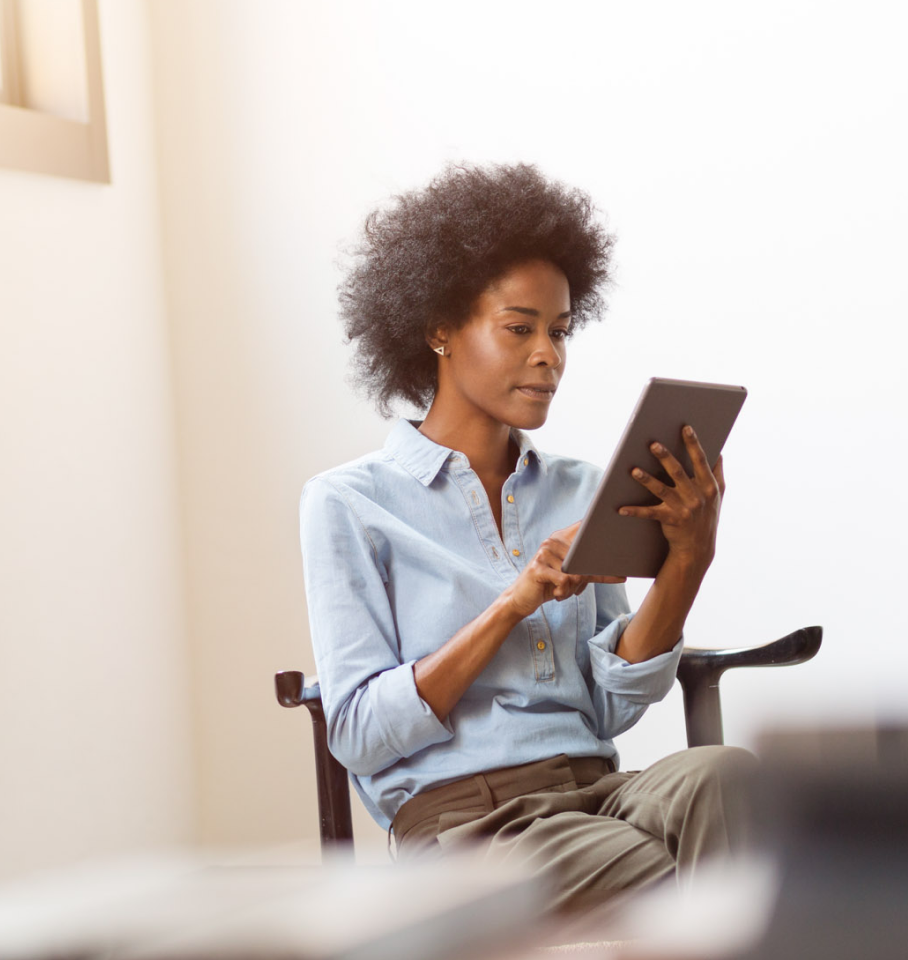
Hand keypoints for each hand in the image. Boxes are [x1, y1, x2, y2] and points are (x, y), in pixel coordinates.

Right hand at [502, 521, 625, 619]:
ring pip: (575, 573)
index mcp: (560, 539)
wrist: (521, 598)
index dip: (595, 522)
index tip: (611, 517)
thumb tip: (622, 576)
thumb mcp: (573, 578)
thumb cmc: (549, 585)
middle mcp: (551, 542)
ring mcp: (543, 553)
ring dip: (572, 588)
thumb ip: (593, 573)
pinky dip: (564, 592)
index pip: (581, 527)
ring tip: (561, 592)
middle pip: (584, 557)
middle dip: (583, 578)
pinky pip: (565, 581)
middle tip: (576, 589)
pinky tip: (556, 593)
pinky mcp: (537, 567)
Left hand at [619, 426, 724, 572]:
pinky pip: (649, 513)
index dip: (694, 444)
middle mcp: (697, 496)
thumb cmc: (707, 517)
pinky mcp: (670, 520)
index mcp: (709, 487)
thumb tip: (719, 453)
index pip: (700, 461)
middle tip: (652, 444)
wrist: (699, 548)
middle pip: (678, 472)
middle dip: (665, 457)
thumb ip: (717, 474)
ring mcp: (683, 509)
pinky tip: (621, 508)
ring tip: (633, 470)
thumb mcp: (718, 497)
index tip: (685, 428)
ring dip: (646, 479)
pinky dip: (634, 511)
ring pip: (661, 489)